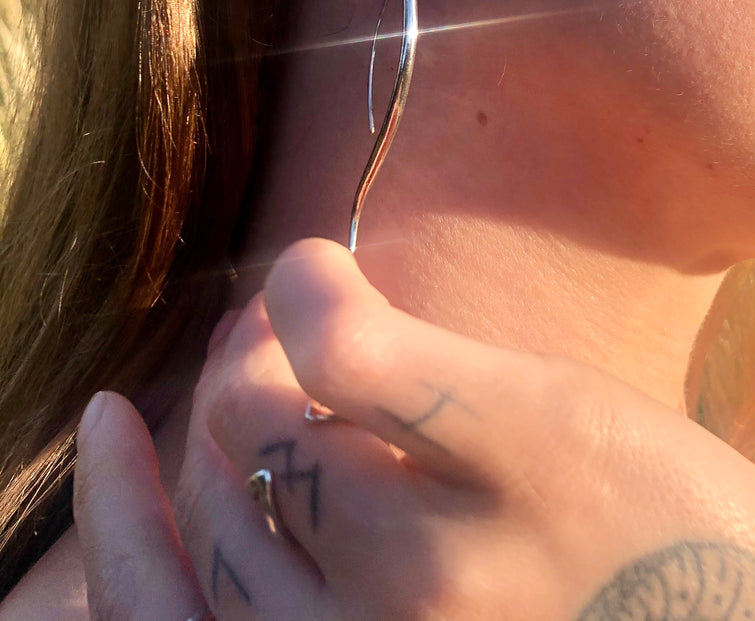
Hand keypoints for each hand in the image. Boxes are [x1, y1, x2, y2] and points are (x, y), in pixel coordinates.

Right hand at [76, 238, 754, 619]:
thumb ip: (383, 590)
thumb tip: (299, 474)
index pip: (171, 610)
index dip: (123, 516)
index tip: (120, 430)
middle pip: (227, 507)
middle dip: (215, 412)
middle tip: (248, 351)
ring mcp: (452, 564)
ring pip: (273, 430)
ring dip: (258, 348)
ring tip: (295, 309)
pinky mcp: (538, 454)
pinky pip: (357, 359)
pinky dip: (312, 299)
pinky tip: (319, 263)